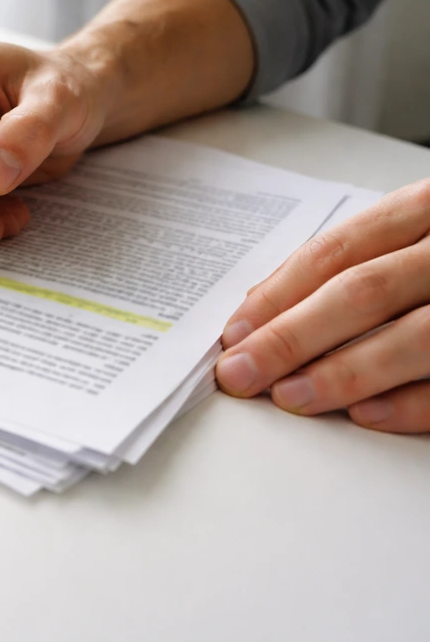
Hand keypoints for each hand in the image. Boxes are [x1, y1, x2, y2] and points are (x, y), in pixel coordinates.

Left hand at [216, 180, 429, 432]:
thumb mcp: (422, 231)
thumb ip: (366, 261)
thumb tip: (269, 309)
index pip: (341, 248)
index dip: (281, 291)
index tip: (235, 331)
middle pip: (365, 290)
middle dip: (293, 336)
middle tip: (241, 373)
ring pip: (418, 335)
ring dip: (347, 372)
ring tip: (291, 399)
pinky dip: (417, 401)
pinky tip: (368, 416)